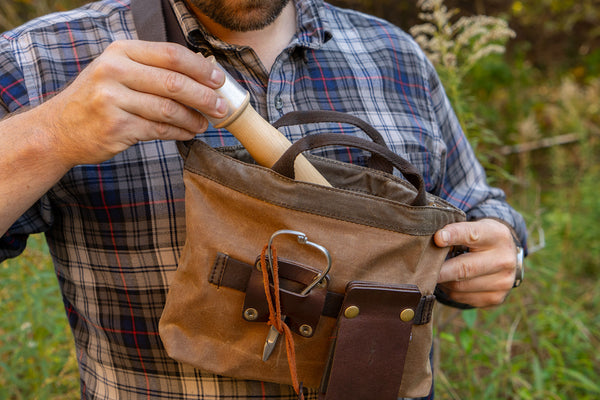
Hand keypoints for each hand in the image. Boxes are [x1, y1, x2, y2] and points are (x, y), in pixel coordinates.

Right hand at [34, 40, 227, 166]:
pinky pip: (160, 130)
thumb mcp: (117, 71)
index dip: (200, 67)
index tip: (219, 79)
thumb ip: (152, 69)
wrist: (59, 129)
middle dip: (204, 96)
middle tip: (221, 106)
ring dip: (194, 118)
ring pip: (169, 109)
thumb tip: (202, 77)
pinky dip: (179, 133)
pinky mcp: (116, 127)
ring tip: (205, 123)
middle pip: (174, 82)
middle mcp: (114, 72)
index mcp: (120, 52)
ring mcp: (113, 100)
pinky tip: (188, 133)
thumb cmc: (98, 98)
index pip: (170, 54)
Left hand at [434, 218, 517, 307]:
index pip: (472, 235)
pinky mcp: (495, 298)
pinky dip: (450, 291)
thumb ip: (454, 233)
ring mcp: (503, 282)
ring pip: (460, 286)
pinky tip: (448, 282)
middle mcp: (504, 260)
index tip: (437, 238)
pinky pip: (462, 297)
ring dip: (443, 281)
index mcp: (498, 236)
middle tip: (422, 269)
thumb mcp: (473, 228)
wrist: (505, 256)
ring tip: (434, 273)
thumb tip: (428, 242)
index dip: (453, 236)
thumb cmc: (480, 239)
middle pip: (464, 268)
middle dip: (440, 269)